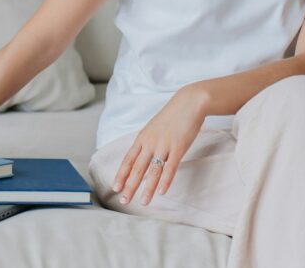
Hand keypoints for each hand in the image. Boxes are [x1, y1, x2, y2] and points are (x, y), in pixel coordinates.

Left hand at [111, 85, 206, 206]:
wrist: (188, 103)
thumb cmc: (172, 116)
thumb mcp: (154, 128)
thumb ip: (148, 142)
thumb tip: (142, 156)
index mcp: (143, 138)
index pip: (128, 159)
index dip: (121, 174)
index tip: (115, 187)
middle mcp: (150, 142)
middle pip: (137, 168)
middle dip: (129, 186)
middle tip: (124, 201)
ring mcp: (164, 145)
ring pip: (153, 171)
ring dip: (147, 188)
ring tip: (143, 202)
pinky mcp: (178, 147)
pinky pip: (170, 167)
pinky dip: (165, 180)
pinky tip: (161, 192)